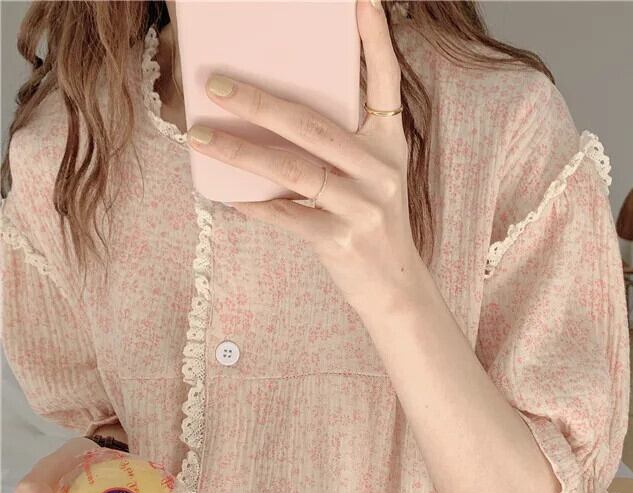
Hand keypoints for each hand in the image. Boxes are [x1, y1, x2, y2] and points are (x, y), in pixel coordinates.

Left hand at [187, 0, 427, 317]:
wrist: (395, 288)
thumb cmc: (373, 224)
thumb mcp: (372, 177)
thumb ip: (339, 146)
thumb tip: (271, 118)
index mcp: (391, 145)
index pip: (385, 83)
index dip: (374, 40)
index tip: (359, 0)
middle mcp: (382, 170)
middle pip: (314, 124)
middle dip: (260, 101)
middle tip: (216, 84)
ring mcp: (364, 206)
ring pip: (293, 169)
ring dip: (241, 151)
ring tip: (200, 136)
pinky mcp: (343, 241)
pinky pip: (288, 217)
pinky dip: (256, 206)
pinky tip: (229, 197)